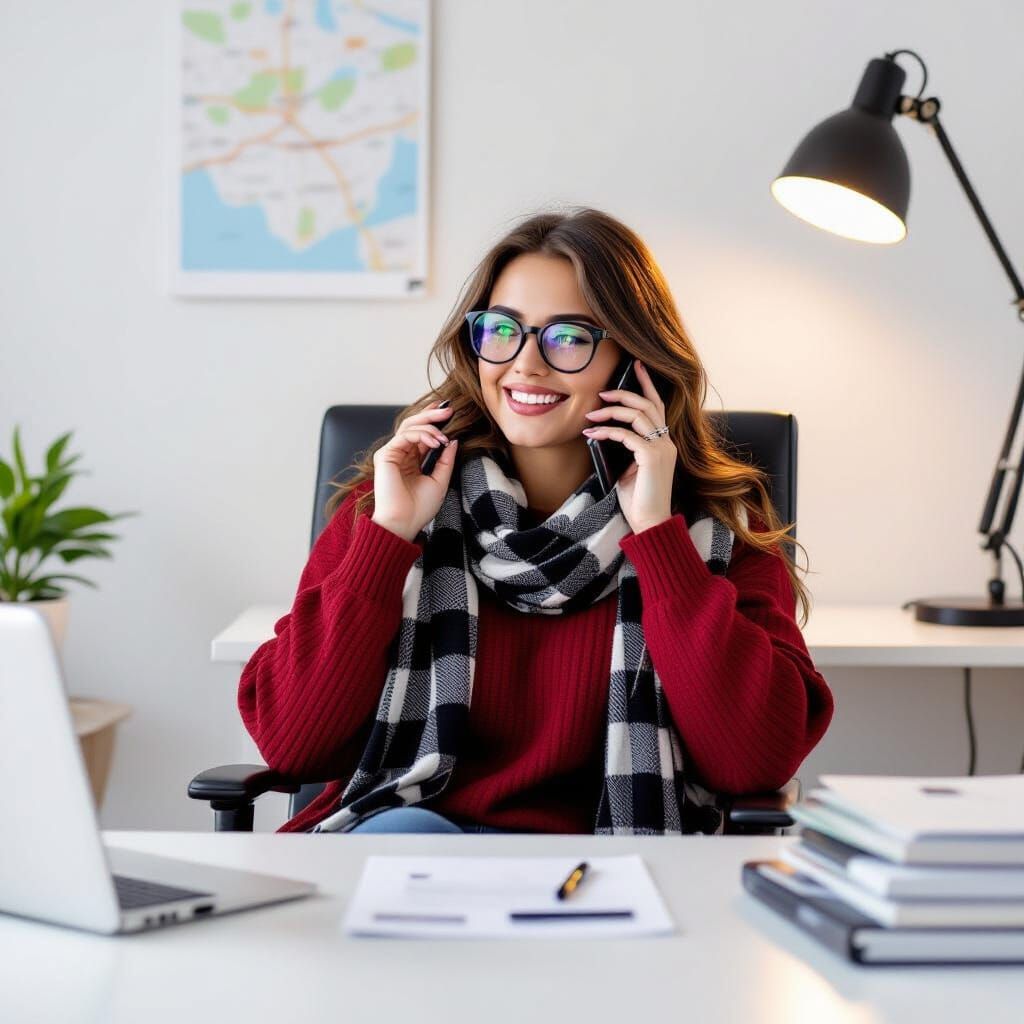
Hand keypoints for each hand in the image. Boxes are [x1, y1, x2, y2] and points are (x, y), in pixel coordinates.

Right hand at [371, 401, 456, 541]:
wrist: (405, 523)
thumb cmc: (420, 508)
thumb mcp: (440, 480)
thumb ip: (445, 460)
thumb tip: (453, 440)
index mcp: (411, 460)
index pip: (421, 434)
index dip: (433, 420)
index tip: (448, 411)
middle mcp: (400, 454)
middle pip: (414, 425)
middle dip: (432, 415)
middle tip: (449, 409)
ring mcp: (391, 454)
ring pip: (409, 427)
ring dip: (429, 426)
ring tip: (443, 435)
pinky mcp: (385, 456)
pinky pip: (404, 436)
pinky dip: (422, 435)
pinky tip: (435, 442)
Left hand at [582, 359, 674, 534]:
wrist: (650, 523)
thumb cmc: (638, 500)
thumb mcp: (629, 469)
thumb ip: (624, 449)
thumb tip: (603, 433)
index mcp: (663, 443)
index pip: (658, 406)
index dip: (647, 384)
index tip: (636, 366)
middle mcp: (666, 442)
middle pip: (648, 404)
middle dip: (625, 392)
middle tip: (602, 391)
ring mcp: (661, 448)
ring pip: (638, 414)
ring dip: (612, 410)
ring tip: (592, 414)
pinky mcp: (652, 457)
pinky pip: (627, 435)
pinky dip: (607, 432)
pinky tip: (592, 435)